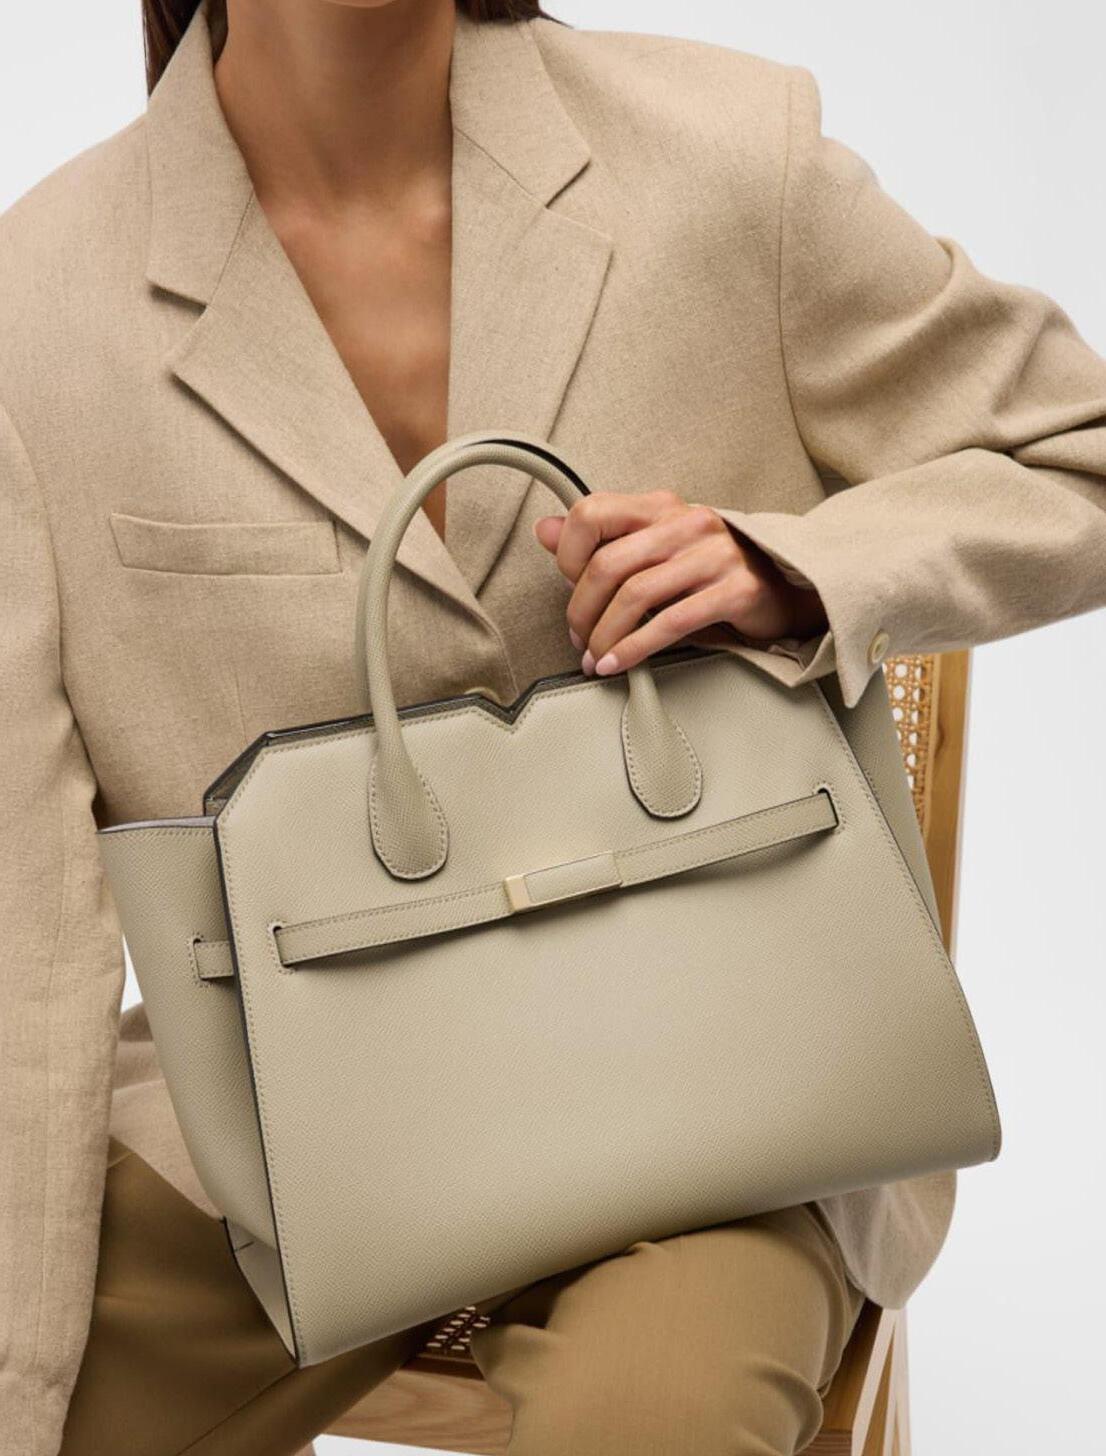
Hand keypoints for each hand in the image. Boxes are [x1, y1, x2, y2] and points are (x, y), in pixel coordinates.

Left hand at [533, 490, 826, 675]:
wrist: (784, 587)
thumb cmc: (711, 570)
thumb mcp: (653, 549)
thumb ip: (600, 541)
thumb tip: (544, 531)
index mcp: (661, 506)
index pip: (592, 513)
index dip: (568, 554)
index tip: (568, 586)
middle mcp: (687, 522)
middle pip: (608, 564)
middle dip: (582, 610)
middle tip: (578, 638)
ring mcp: (714, 554)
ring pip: (636, 595)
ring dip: (605, 636)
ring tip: (596, 657)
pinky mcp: (736, 590)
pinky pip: (671, 623)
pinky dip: (636, 649)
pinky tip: (620, 664)